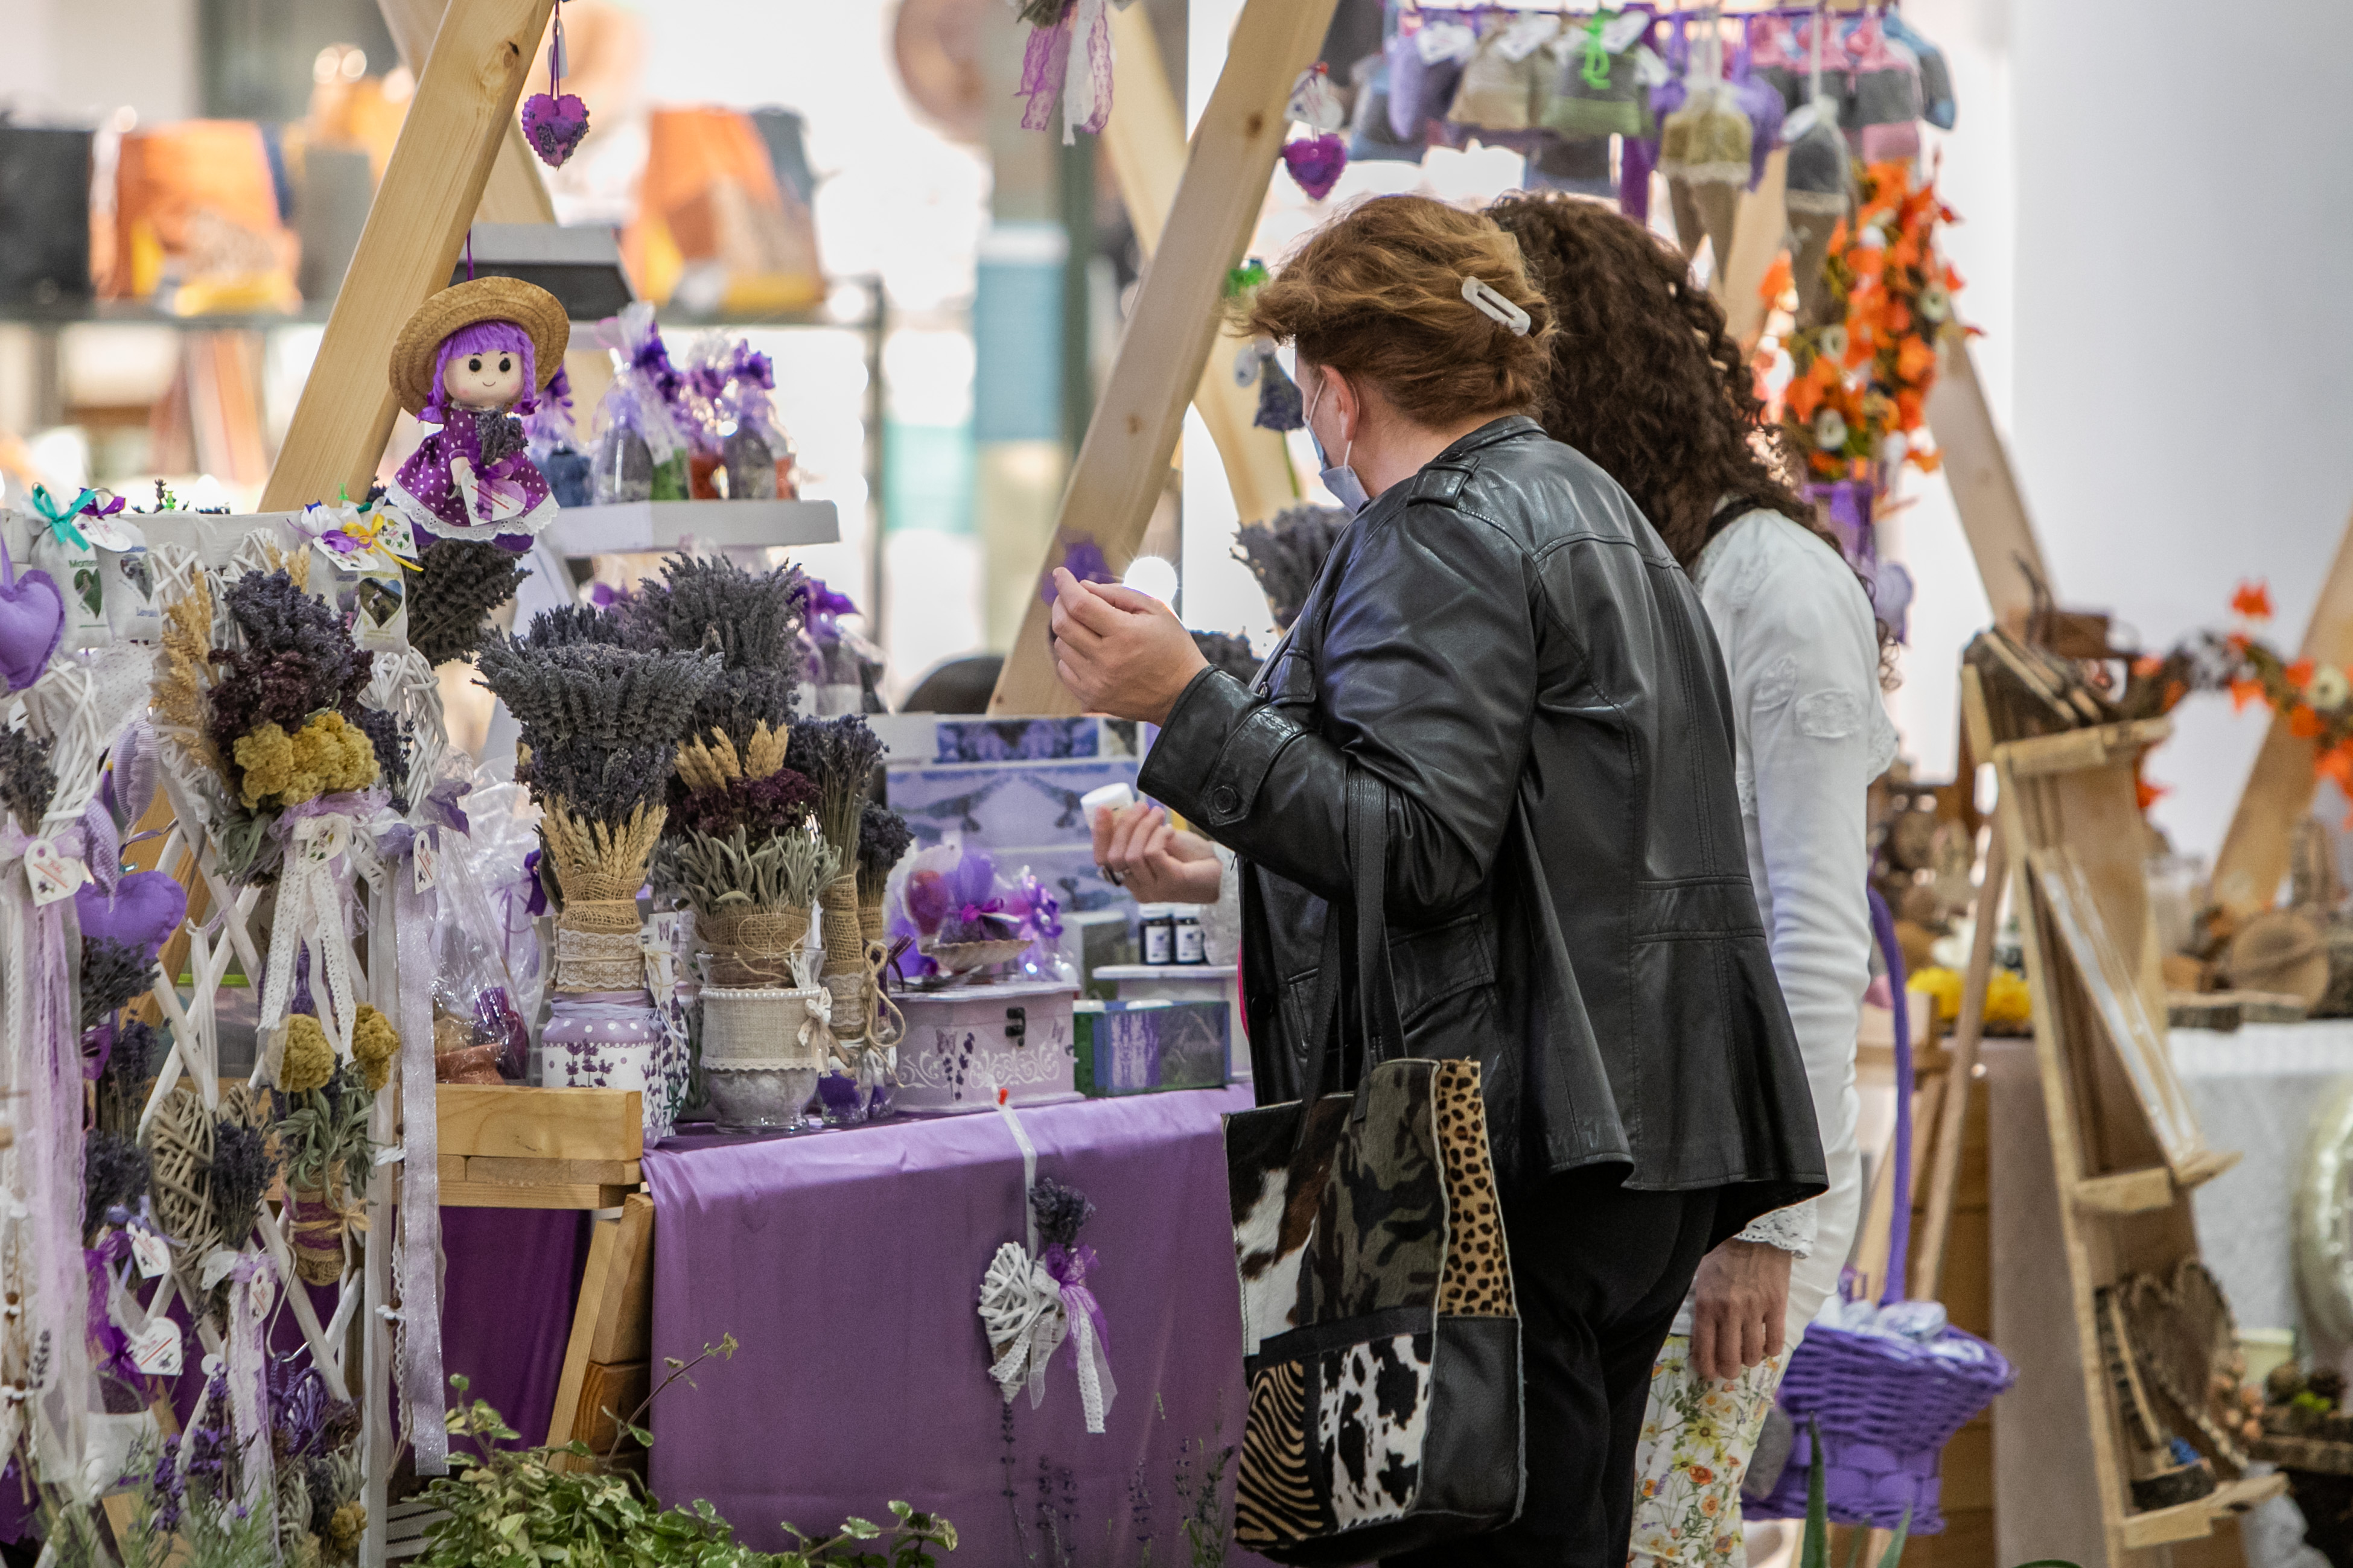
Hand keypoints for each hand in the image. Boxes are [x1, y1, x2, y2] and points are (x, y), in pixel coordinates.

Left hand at [1050, 570, 1207, 724]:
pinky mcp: (1092, 698)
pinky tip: (1089, 651)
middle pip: (1062, 625)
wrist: (1183, 695)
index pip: (1080, 604)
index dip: (1065, 585)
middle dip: (1060, 603)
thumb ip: (1118, 594)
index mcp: (1125, 634)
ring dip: (1069, 630)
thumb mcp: (1156, 610)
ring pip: (1061, 646)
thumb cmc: (1172, 647)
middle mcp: (1107, 661)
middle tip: (1068, 596)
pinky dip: (1071, 655)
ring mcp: (1097, 683)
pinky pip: (1065, 669)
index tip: (1060, 574)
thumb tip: (1082, 587)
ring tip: (1089, 628)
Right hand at [1092, 804, 1223, 904]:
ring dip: (1144, 827)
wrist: (1222, 871)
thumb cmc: (1191, 857)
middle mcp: (1139, 890)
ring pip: (1132, 855)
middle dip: (1124, 825)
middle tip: (1142, 806)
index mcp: (1132, 880)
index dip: (1100, 834)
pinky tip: (1169, 830)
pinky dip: (1158, 836)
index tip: (1103, 809)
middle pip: (1114, 857)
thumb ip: (1141, 836)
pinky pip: (1152, 854)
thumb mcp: (1160, 843)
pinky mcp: (1171, 883)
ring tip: (1158, 814)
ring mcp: (1154, 889)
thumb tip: (1123, 811)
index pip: (1103, 860)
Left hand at [1687, 1239, 1790, 1382]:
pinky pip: (1775, 1342)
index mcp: (1706, 1305)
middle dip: (1728, 1371)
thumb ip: (1702, 1307)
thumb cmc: (1722, 1254)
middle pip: (1729, 1360)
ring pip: (1752, 1355)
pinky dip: (1771, 1350)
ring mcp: (1755, 1310)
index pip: (1704, 1352)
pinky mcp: (1777, 1305)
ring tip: (1748, 1354)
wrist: (1754, 1231)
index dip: (1707, 1369)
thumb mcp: (1701, 1279)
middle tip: (1730, 1369)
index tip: (1710, 1372)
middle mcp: (1728, 1312)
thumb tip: (1702, 1338)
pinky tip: (1766, 1344)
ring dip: (1749, 1360)